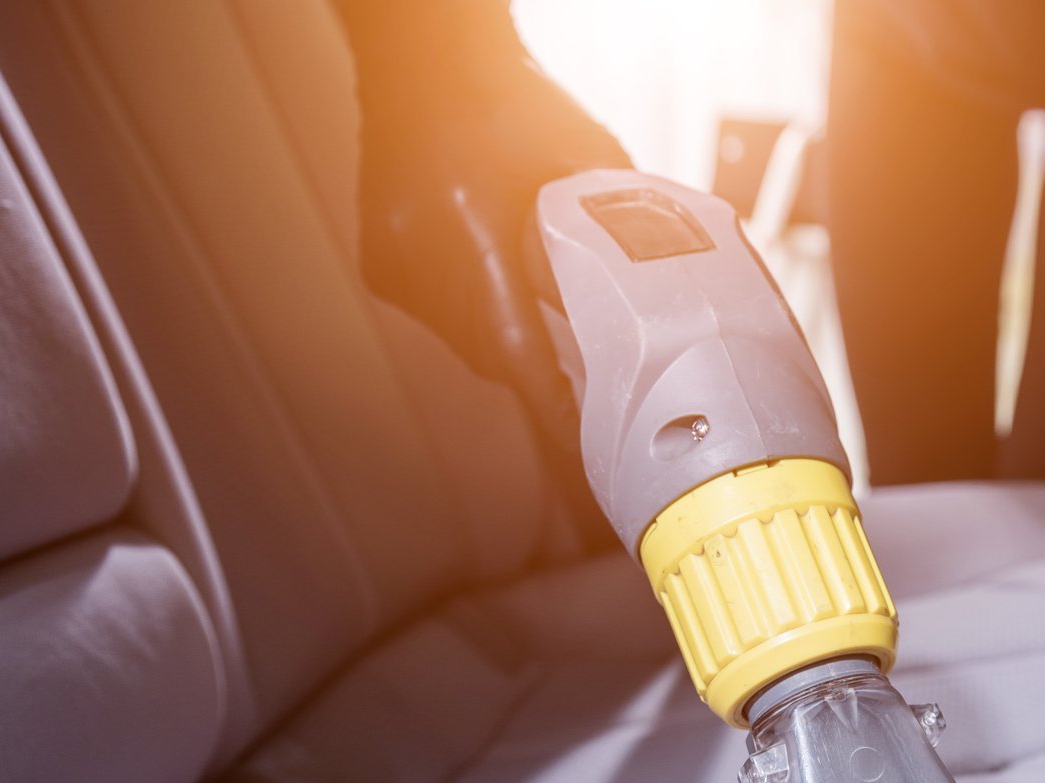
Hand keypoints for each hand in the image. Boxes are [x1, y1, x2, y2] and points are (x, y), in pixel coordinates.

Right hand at [340, 5, 626, 518]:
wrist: (425, 60)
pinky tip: (488, 271)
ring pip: (467, 340)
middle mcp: (424, 256)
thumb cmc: (511, 100)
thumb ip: (615, 231)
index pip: (522, 354)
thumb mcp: (583, 161)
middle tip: (591, 396)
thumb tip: (666, 293)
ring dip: (509, 337)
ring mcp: (394, 266)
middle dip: (544, 374)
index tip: (587, 459)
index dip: (558, 415)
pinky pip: (438, 316)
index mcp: (474, 229)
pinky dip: (473, 310)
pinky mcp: (378, 268)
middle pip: (496, 355)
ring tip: (539, 312)